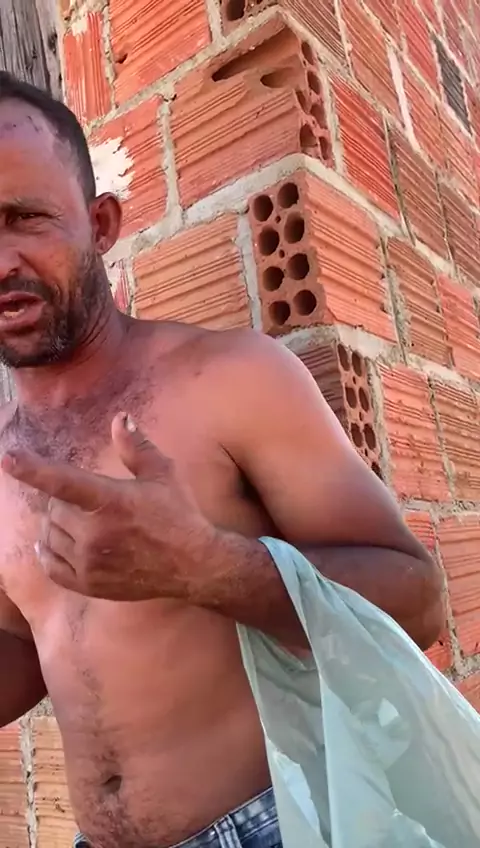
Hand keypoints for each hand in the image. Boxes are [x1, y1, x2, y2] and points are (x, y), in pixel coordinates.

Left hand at [0, 414, 214, 600]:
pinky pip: (51, 567)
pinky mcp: (90, 584)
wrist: (194, 565)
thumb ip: (136, 447)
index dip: (31, 467)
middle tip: (80, 499)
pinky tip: (49, 544)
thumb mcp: (163, 474)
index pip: (61, 481)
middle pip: (52, 510)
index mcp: (110, 500)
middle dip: (60, 501)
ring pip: (49, 537)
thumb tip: (120, 418)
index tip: (7, 457)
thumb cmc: (179, 515)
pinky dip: (46, 553)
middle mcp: (95, 533)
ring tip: (73, 520)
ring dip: (53, 526)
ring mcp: (90, 561)